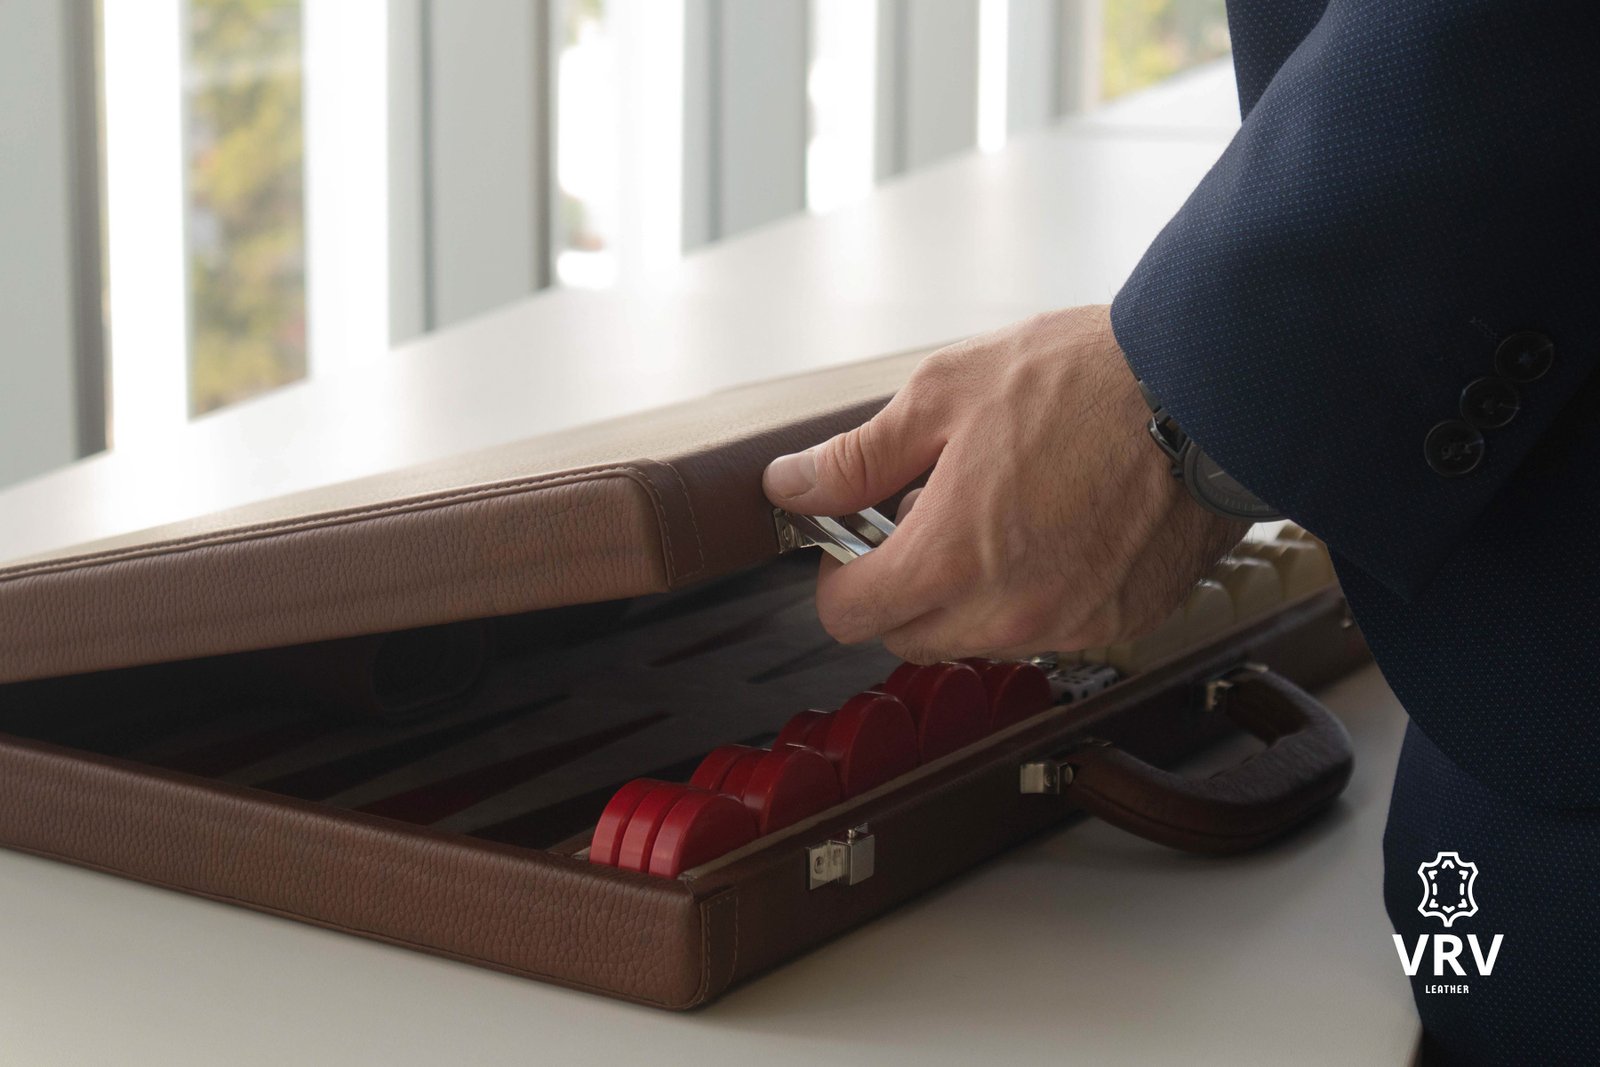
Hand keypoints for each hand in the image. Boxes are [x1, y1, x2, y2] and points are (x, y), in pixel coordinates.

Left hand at [762, 305, 1247, 663]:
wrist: (1212, 388)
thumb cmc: (1084, 380)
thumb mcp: (946, 394)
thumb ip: (857, 457)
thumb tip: (790, 486)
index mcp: (951, 560)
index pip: (848, 618)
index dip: (839, 575)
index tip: (853, 540)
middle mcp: (1008, 613)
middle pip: (908, 638)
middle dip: (899, 587)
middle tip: (927, 516)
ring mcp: (1070, 626)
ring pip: (978, 638)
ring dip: (967, 595)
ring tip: (1000, 512)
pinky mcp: (1122, 623)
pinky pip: (1048, 630)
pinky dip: (1033, 595)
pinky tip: (1056, 529)